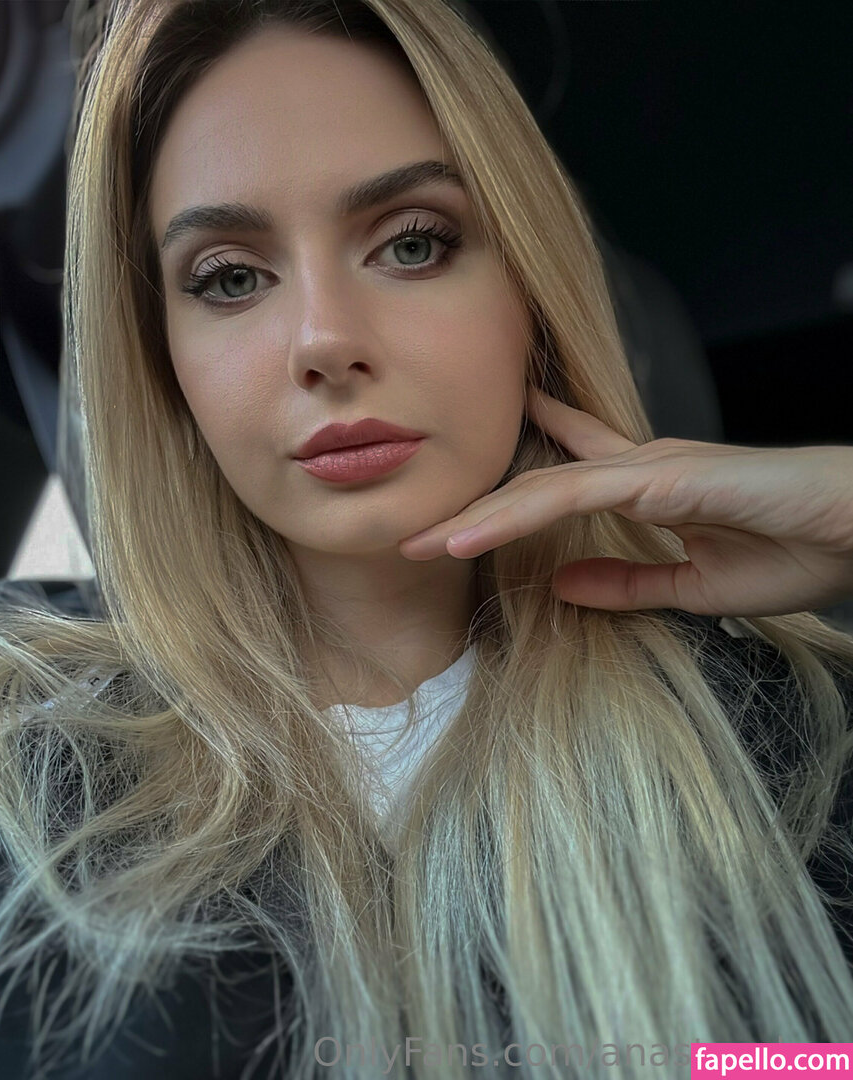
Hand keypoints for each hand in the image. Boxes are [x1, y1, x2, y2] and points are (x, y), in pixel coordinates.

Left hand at [398, 388, 852, 615]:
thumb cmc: (795, 551)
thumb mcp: (690, 586)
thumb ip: (625, 581)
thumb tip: (560, 584)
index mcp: (649, 489)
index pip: (569, 477)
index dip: (516, 487)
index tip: (465, 506)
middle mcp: (639, 467)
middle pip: (538, 483)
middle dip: (476, 506)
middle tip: (417, 527)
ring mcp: (648, 467)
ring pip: (542, 486)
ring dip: (478, 515)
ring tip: (421, 539)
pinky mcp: (660, 476)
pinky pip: (573, 494)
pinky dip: (517, 513)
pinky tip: (471, 532)